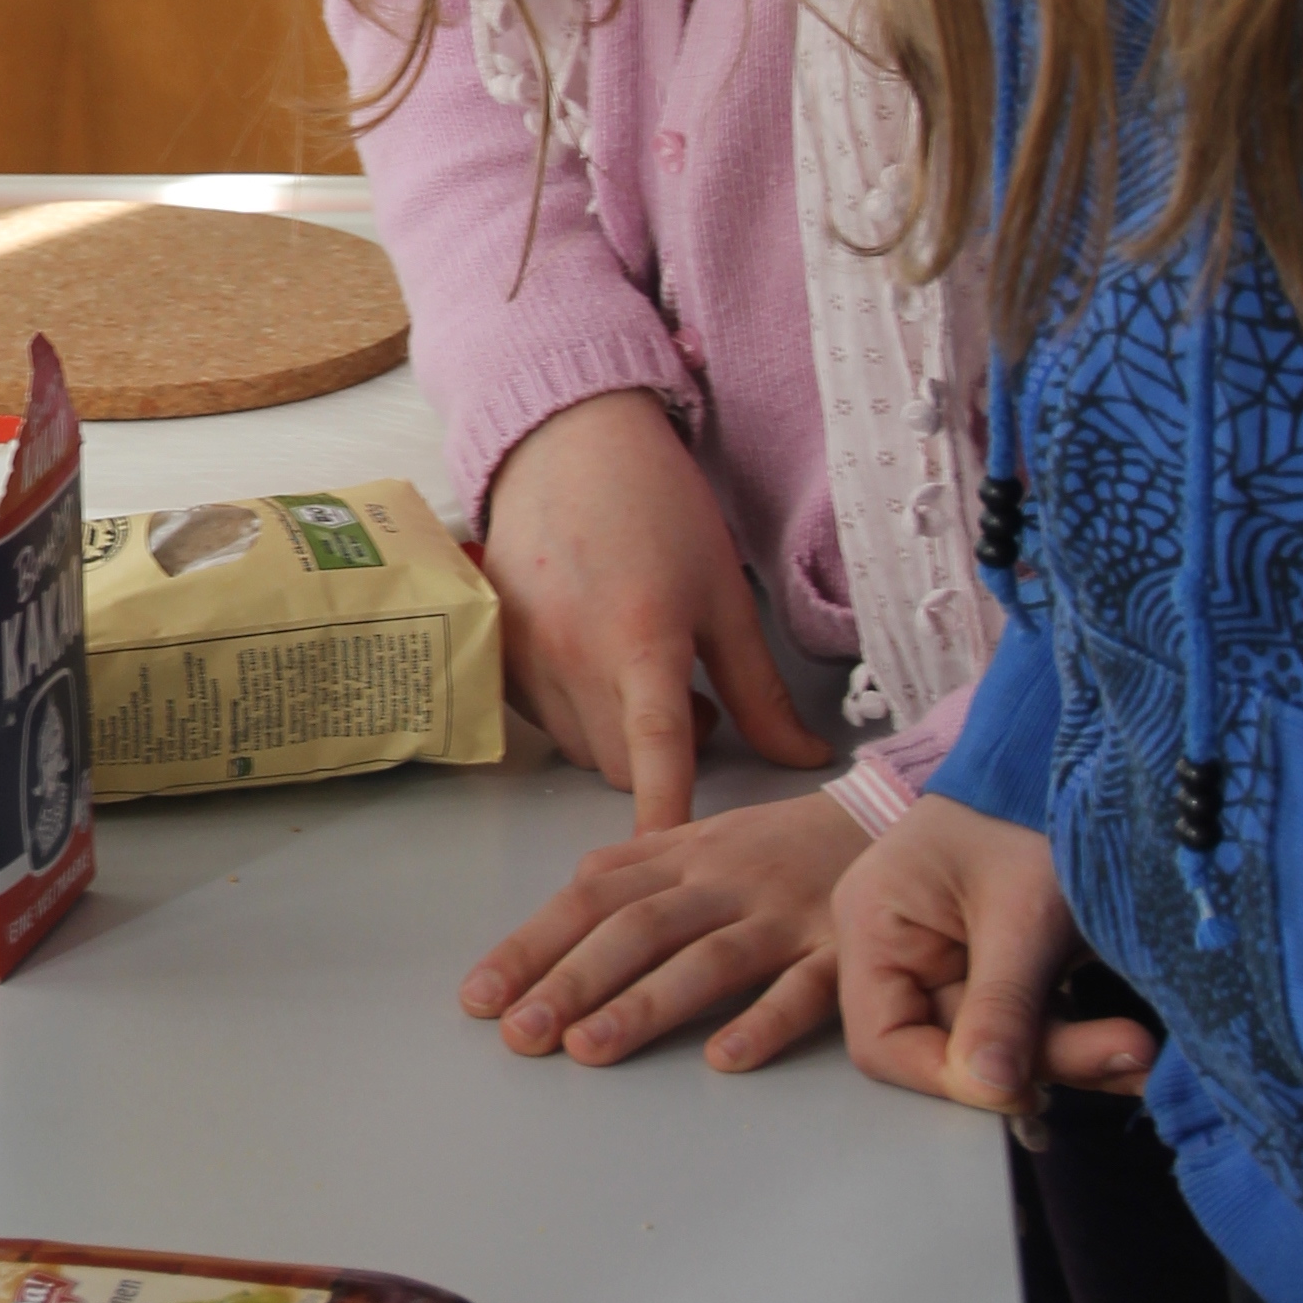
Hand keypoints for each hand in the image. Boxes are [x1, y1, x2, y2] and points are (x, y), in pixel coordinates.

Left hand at [461, 783, 860, 1070]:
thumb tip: (565, 896)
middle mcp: (721, 884)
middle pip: (637, 929)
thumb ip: (634, 866)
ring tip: (588, 1050)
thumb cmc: (782, 843)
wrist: (895, 818)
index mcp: (681, 858)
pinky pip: (802, 990)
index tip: (482, 997)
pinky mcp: (839, 951)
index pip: (592, 899)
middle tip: (521, 1034)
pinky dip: (762, 1022)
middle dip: (572, 981)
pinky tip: (723, 1059)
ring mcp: (781, 917)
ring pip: (706, 959)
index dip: (534, 945)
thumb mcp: (702, 838)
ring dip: (644, 1005)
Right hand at [478, 389, 831, 828]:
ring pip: (578, 747)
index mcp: (643, 640)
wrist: (566, 441)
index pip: (658, 752)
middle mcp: (572, 655)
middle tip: (687, 694)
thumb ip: (761, 689)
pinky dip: (571, 710)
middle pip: (620, 766)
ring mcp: (524, 654)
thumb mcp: (725, 595)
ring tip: (635, 668)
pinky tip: (587, 657)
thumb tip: (808, 758)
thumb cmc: (658, 506)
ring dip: (613, 734)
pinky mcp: (494, 649)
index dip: (666, 815)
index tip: (669, 861)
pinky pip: (539, 717)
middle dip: (659, 756)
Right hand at [833, 800, 1153, 1121]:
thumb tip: (992, 1092)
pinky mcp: (1007, 966)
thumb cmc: (1027, 808)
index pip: (884, 1042)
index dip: (946, 1078)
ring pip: (1007, 1043)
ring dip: (1075, 1054)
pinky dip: (1084, 1037)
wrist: (1077, 751)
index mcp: (876, 929)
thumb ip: (1001, 1006)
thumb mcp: (1020, 912)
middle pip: (957, 1047)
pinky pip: (1036, 1023)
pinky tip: (1133, 1047)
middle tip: (1127, 1056)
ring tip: (1142, 1051)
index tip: (1021, 1088)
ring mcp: (957, 961)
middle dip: (1042, 1060)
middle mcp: (904, 952)